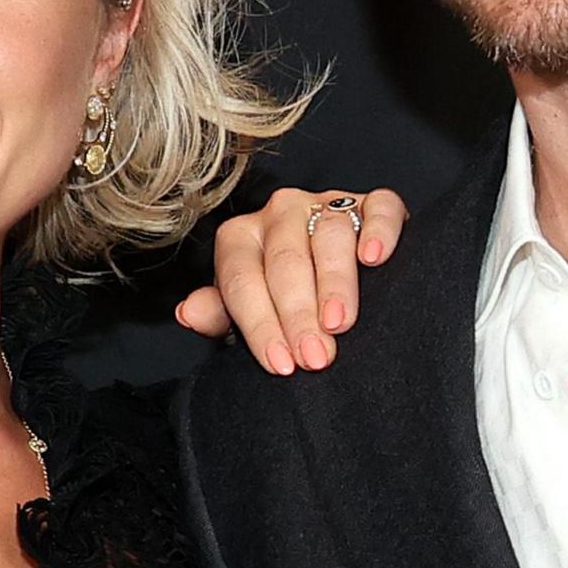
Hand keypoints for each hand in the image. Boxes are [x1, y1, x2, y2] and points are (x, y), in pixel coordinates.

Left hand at [175, 188, 408, 372]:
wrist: (335, 276)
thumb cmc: (283, 299)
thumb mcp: (246, 311)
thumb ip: (220, 313)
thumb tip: (188, 313)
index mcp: (241, 238)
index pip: (242, 280)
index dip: (260, 324)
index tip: (281, 364)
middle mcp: (279, 213)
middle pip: (285, 261)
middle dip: (298, 314)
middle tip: (315, 357)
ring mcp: (326, 203)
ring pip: (330, 234)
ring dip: (334, 282)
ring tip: (340, 324)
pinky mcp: (372, 202)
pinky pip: (380, 207)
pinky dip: (379, 230)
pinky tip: (375, 258)